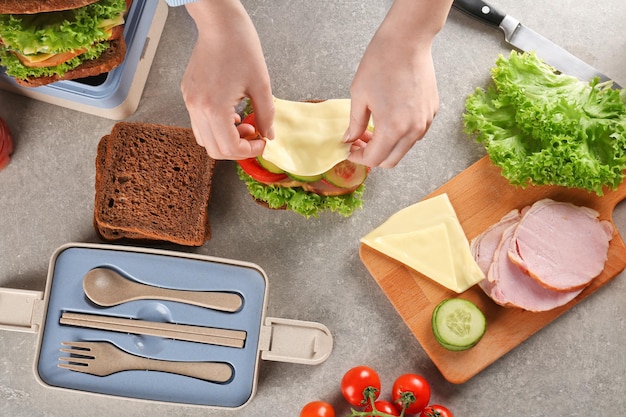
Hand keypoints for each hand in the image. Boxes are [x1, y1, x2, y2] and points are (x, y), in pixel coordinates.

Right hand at [181, 0, 273, 159]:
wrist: (220, 24)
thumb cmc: (241, 48)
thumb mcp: (261, 85)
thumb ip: (266, 115)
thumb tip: (269, 135)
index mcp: (214, 109)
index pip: (229, 148)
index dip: (249, 151)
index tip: (262, 142)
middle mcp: (197, 109)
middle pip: (214, 149)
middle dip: (237, 148)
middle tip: (254, 134)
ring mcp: (189, 102)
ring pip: (204, 139)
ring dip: (225, 139)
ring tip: (243, 122)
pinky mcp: (188, 94)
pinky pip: (199, 123)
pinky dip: (216, 126)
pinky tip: (231, 112)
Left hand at [345, 0, 452, 167]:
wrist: (407, 41)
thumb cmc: (381, 63)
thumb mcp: (359, 96)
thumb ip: (355, 123)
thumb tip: (350, 139)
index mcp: (393, 128)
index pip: (374, 159)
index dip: (359, 158)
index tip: (350, 150)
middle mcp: (413, 130)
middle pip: (391, 160)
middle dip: (373, 156)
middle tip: (360, 142)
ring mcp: (425, 121)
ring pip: (404, 148)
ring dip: (387, 145)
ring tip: (373, 129)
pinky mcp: (432, 111)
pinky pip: (415, 132)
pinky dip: (400, 133)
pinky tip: (389, 117)